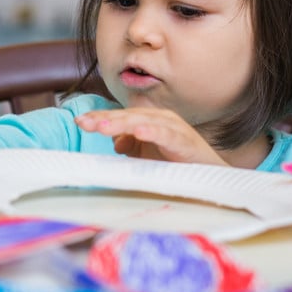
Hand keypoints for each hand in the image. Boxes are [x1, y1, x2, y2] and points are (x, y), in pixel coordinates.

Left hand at [75, 108, 227, 165]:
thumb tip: (115, 142)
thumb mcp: (147, 155)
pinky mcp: (185, 142)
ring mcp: (175, 128)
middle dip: (106, 119)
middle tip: (85, 123)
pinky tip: (139, 132)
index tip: (80, 121)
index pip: (121, 117)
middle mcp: (161, 119)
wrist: (211, 175)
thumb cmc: (177, 162)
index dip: (101, 118)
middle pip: (129, 116)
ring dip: (123, 123)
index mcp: (150, 120)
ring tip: (103, 126)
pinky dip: (153, 132)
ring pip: (144, 122)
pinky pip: (167, 135)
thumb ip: (130, 145)